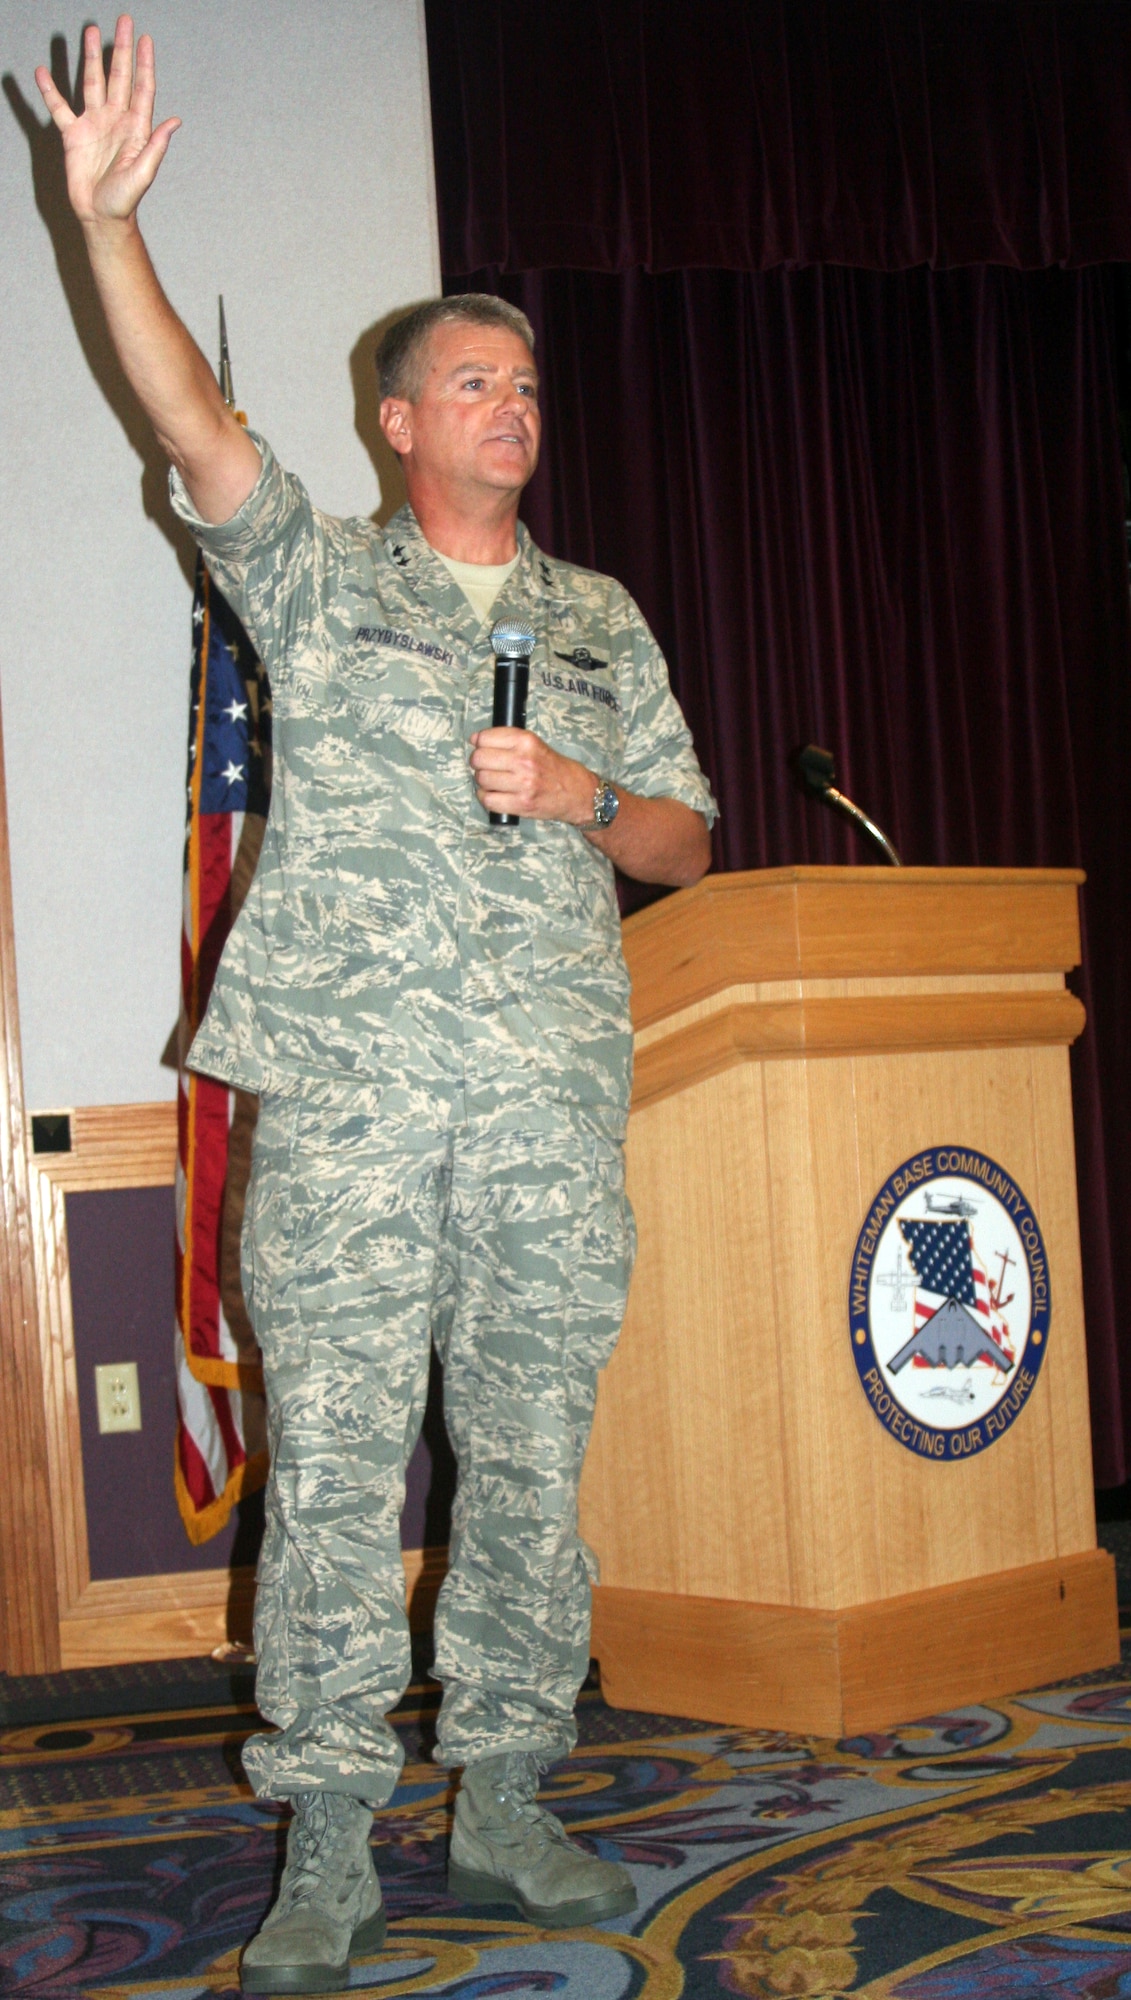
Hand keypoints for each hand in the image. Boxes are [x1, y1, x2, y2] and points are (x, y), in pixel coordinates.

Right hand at [35, 15, 179, 227]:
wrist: (101, 216)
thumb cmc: (125, 200)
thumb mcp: (143, 173)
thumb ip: (156, 146)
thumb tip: (175, 121)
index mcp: (135, 127)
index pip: (141, 88)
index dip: (144, 63)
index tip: (146, 39)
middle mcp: (116, 120)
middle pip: (119, 76)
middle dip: (121, 49)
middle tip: (124, 21)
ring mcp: (94, 124)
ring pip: (92, 83)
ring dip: (91, 58)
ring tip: (90, 32)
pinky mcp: (73, 135)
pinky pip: (59, 107)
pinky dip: (50, 91)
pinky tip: (42, 73)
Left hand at [469, 728, 595, 823]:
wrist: (577, 793)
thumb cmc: (554, 768)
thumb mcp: (536, 744)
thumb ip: (508, 740)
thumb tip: (475, 739)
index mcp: (527, 741)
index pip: (485, 738)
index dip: (479, 743)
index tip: (481, 747)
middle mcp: (524, 761)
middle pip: (479, 759)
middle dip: (478, 763)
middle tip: (486, 766)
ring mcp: (522, 784)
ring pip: (482, 779)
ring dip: (482, 781)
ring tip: (494, 781)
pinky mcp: (521, 804)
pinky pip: (488, 800)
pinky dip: (486, 797)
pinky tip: (493, 794)